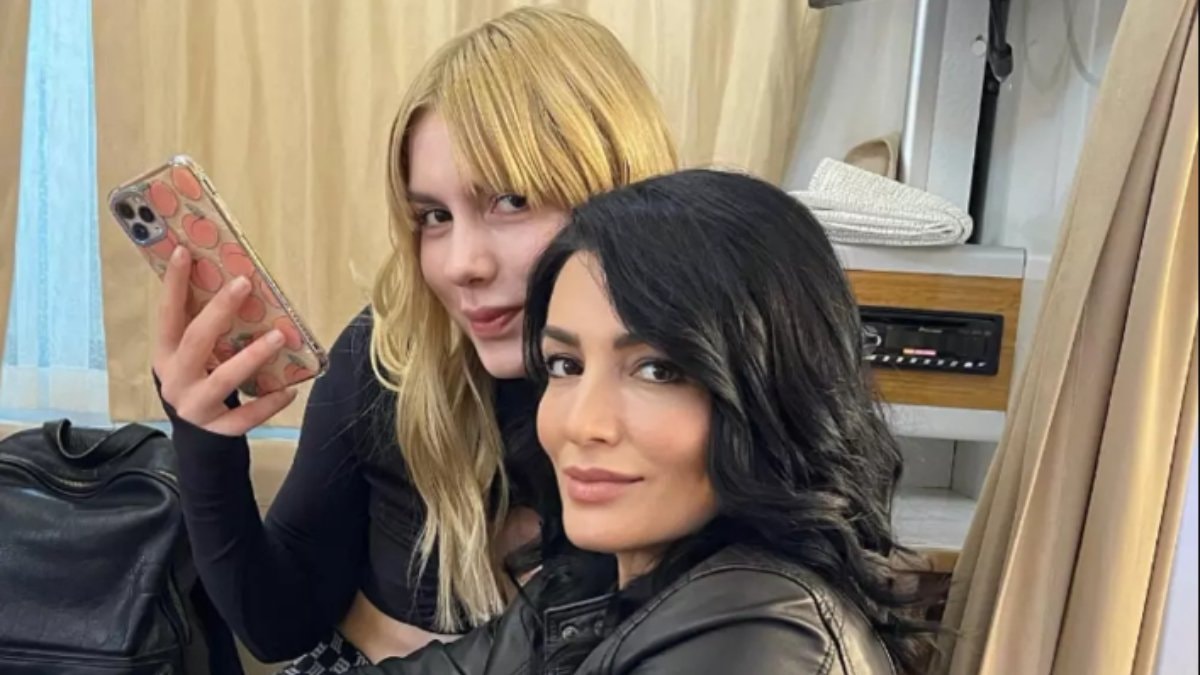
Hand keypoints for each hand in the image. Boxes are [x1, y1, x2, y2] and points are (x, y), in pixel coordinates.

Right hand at [154, 247, 296, 434]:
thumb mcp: (190, 356)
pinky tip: (290, 389)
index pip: (168, 315)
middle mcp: (176, 380)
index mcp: (166, 355)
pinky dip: (269, 403)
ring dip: (252, 356)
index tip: (183, 251)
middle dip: (219, 311)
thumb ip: (203, 328)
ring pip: (224, 379)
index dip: (173, 284)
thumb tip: (233, 282)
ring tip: (278, 336)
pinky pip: (246, 416)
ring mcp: (196, 406)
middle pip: (196, 341)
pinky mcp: (218, 429)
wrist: (196, 437)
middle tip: (243, 284)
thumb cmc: (199, 382)